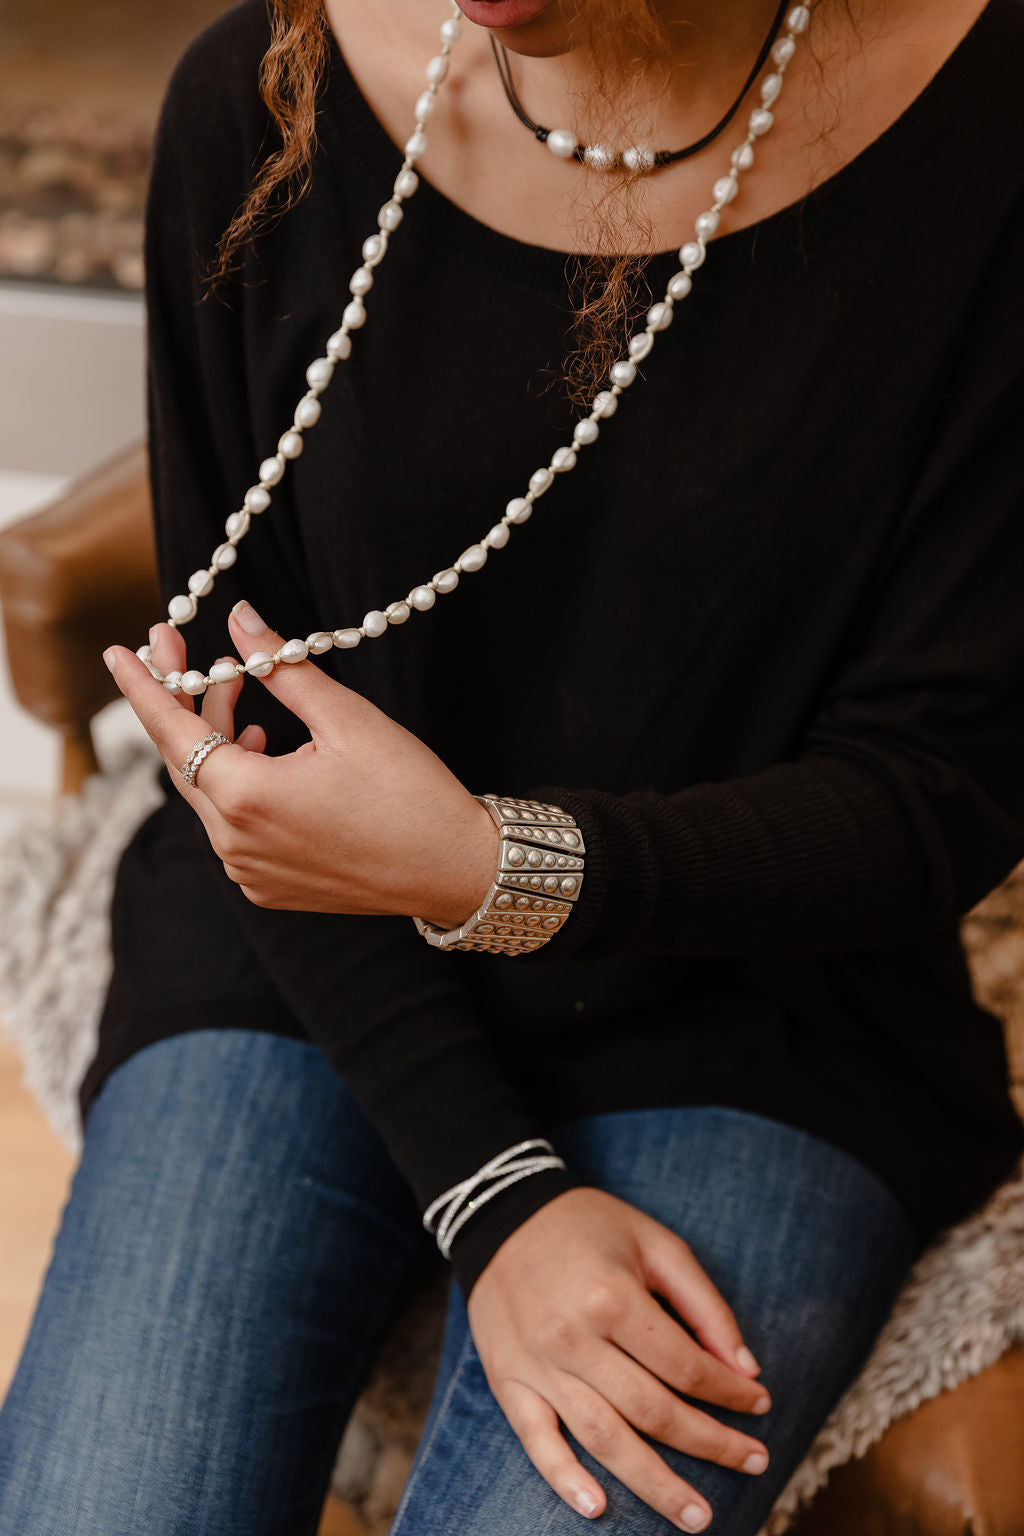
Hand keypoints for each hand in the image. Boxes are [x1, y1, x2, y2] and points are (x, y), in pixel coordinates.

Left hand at [102, 601, 498, 922]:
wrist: (456, 870)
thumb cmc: (411, 794)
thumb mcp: (349, 719)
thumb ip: (283, 669)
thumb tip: (242, 623)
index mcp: (248, 798)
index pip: (171, 732)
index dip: (142, 686)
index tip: (120, 650)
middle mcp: (234, 843)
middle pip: (184, 761)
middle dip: (180, 702)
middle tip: (178, 649)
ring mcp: (248, 871)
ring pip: (209, 792)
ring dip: (216, 740)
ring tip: (239, 693)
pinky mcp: (267, 886)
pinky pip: (232, 825)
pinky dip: (236, 783)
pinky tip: (263, 752)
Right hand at [466, 1187, 771, 1531]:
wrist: (502, 1213)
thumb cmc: (590, 1225)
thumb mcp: (656, 1243)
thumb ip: (703, 1305)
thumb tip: (744, 1370)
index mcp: (612, 1298)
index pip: (685, 1366)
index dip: (730, 1391)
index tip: (760, 1404)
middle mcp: (573, 1338)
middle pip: (652, 1411)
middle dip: (710, 1444)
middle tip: (755, 1464)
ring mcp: (537, 1364)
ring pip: (603, 1438)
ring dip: (654, 1485)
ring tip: (696, 1518)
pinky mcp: (507, 1379)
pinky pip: (535, 1439)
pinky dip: (564, 1478)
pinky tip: (597, 1507)